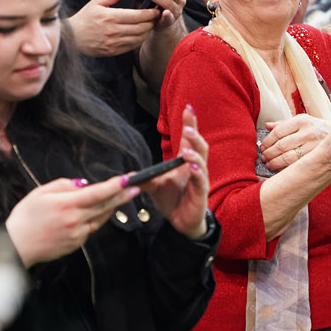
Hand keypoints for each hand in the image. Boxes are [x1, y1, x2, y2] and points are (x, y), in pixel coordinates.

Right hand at [5, 176, 143, 265]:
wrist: (16, 246)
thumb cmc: (25, 217)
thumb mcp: (40, 193)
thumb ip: (64, 186)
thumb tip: (83, 185)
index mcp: (66, 204)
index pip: (97, 192)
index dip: (114, 185)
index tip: (128, 179)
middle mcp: (75, 219)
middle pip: (105, 205)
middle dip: (122, 195)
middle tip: (136, 187)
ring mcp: (77, 233)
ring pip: (100, 217)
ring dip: (111, 207)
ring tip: (119, 196)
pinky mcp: (76, 243)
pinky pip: (91, 228)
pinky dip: (95, 219)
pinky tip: (95, 212)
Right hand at [67, 0, 162, 56]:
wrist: (71, 37)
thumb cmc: (84, 17)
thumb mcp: (97, 2)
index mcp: (111, 17)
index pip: (137, 16)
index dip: (150, 13)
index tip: (156, 10)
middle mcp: (113, 31)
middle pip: (141, 28)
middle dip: (152, 22)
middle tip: (156, 18)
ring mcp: (113, 43)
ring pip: (139, 38)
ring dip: (147, 32)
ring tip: (150, 25)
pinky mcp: (113, 51)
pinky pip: (131, 46)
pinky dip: (139, 40)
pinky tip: (141, 35)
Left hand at [143, 105, 210, 237]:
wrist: (181, 222)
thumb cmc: (172, 201)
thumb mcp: (155, 187)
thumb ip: (146, 179)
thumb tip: (128, 175)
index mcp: (185, 163)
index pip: (189, 140)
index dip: (190, 124)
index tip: (187, 108)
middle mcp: (196, 168)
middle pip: (200, 146)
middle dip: (195, 134)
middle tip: (187, 127)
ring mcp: (200, 180)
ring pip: (202, 161)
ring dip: (195, 152)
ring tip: (188, 145)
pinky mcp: (201, 193)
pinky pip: (201, 180)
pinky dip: (197, 172)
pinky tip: (191, 166)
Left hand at [260, 113, 330, 171]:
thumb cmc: (320, 129)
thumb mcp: (305, 120)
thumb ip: (285, 123)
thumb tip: (267, 125)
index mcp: (302, 120)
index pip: (278, 132)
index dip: (267, 141)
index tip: (262, 146)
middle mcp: (308, 132)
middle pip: (281, 146)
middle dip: (269, 153)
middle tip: (264, 157)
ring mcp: (314, 146)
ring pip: (288, 158)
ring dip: (275, 163)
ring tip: (269, 164)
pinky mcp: (317, 158)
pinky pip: (297, 166)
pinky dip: (286, 169)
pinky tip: (280, 169)